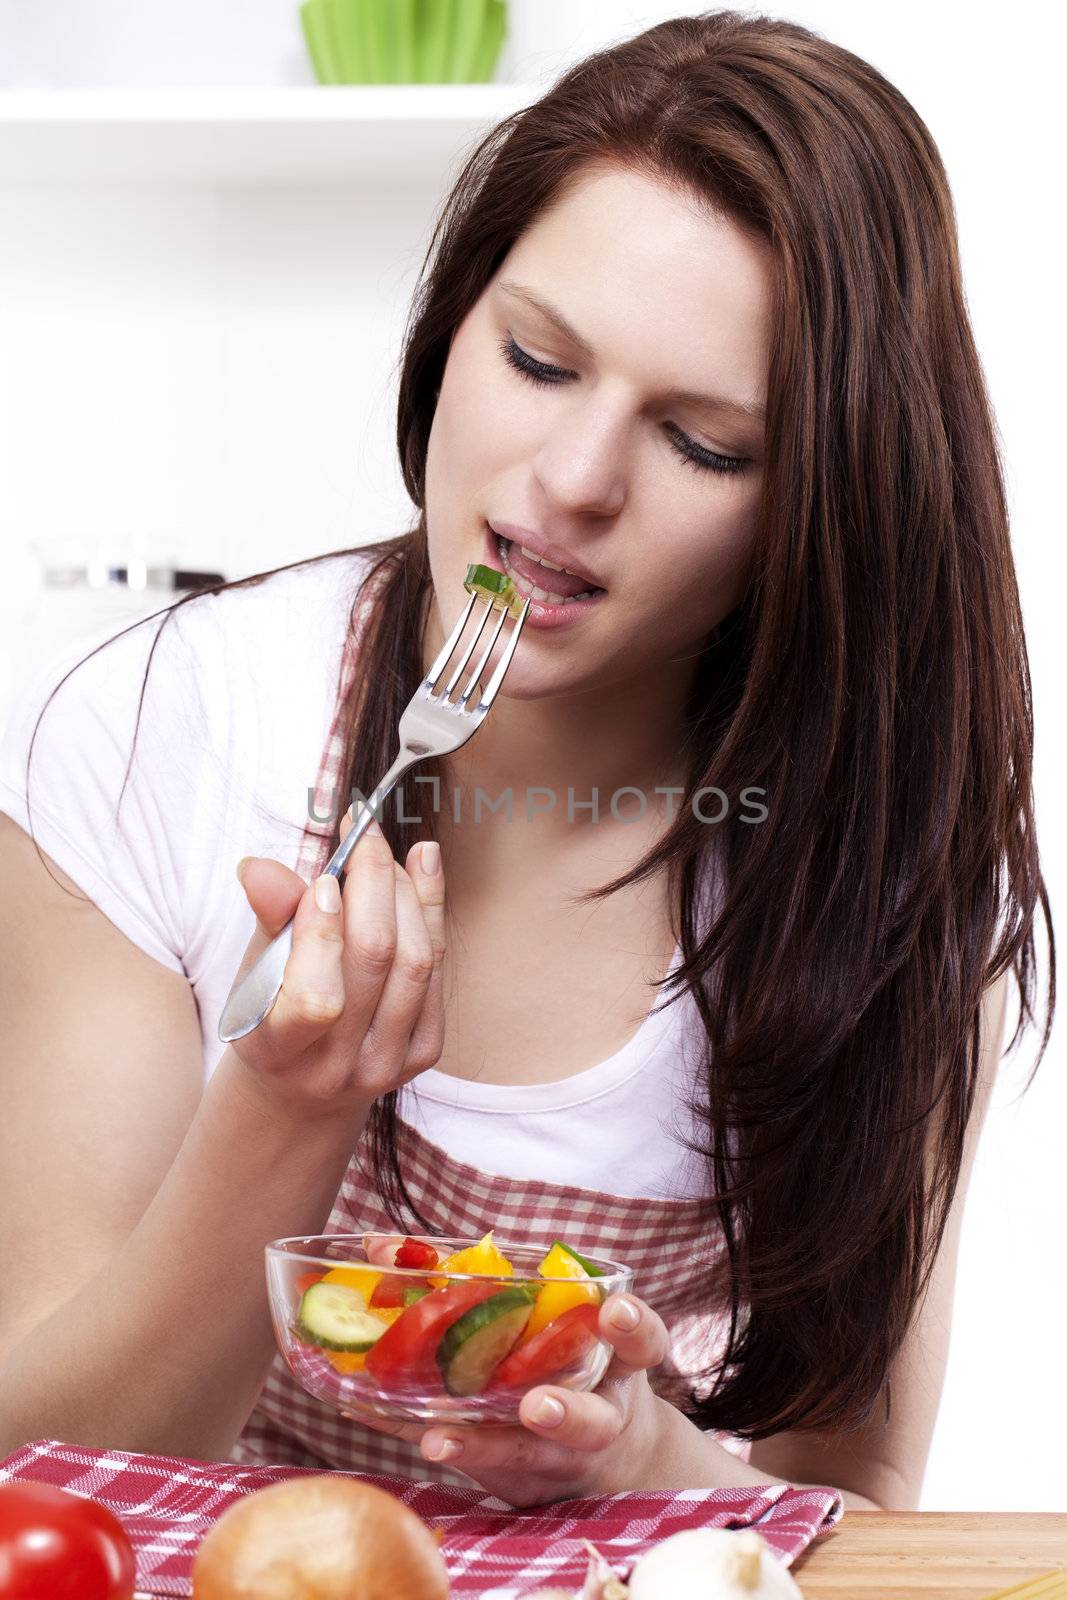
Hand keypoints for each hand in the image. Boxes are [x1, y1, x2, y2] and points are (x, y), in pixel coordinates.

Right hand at [226, 813, 445, 1115]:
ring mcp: (385, 1064)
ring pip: (415, 961)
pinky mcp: (424, 1053)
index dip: (325, 933)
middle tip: (364, 835)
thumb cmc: (271, 1014)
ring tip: (384, 854)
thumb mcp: (253, 972)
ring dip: (406, 892)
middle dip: (374, 884)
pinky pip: (436, 971)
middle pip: (376, 960)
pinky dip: (431, 912)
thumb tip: (259, 867)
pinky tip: (423, 869)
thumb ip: (267, 919)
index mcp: (278, 1051)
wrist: (304, 1088)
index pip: (317, 997)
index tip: (323, 879)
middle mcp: (336, 1067)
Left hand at [357, 1238, 672, 1506]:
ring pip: (526, 1458)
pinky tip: (395, 1432)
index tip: (616, 1311)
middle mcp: (598, 1417)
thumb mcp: (563, 1318)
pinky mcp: (520, 1484)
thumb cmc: (570, 1359)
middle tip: (535, 1405)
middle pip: (591, 1421)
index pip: (641, 1343)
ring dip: (481, 1446)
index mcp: (617, 1364)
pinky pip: (476, 1470)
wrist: (608, 1458)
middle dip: (564, 1412)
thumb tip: (384, 1246)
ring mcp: (558, 1459)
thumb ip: (495, 1280)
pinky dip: (436, 1449)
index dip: (633, 1326)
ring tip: (439, 1440)